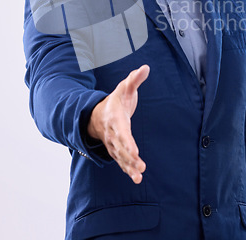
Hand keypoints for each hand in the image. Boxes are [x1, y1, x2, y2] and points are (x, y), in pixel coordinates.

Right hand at [87, 64, 149, 183]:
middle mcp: (113, 134)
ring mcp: (113, 144)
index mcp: (115, 119)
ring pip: (120, 157)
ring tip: (139, 176)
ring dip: (129, 167)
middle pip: (121, 148)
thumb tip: (146, 67)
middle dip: (130, 157)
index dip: (127, 142)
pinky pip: (122, 162)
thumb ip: (135, 79)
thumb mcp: (125, 88)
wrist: (99, 115)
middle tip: (140, 165)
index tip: (134, 151)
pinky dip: (128, 170)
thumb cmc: (116, 100)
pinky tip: (137, 178)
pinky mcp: (117, 150)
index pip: (121, 132)